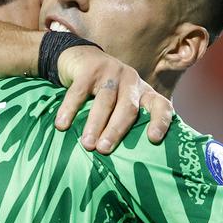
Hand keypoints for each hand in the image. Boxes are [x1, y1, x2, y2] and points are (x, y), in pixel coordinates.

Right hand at [54, 46, 173, 153]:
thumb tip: (125, 164)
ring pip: (105, 101)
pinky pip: (79, 92)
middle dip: (116, 130)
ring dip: (95, 124)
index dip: (160, 121)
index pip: (160, 105)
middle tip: (104, 150)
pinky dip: (70, 109)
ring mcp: (112, 71)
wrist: (81, 58)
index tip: (153, 139)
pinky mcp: (90, 68)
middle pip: (128, 108)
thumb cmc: (103, 92)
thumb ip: (126, 123)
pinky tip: (62, 125)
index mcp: (143, 92)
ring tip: (87, 144)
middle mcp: (131, 81)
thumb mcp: (120, 103)